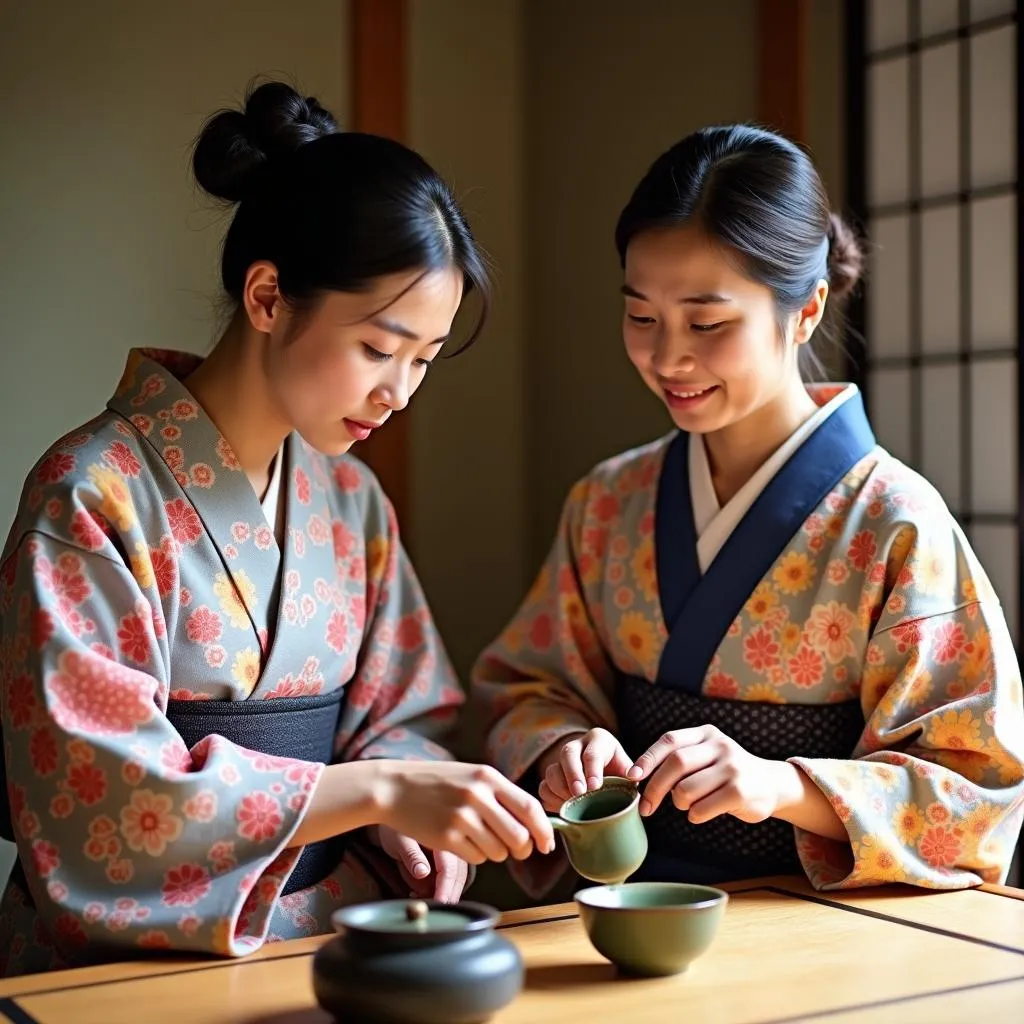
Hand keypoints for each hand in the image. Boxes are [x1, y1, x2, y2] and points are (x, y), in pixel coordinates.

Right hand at [376, 761, 554, 865]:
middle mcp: (477, 795)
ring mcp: (461, 817)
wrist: (393, 787)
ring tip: (479, 838)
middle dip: (523, 849)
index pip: (530, 808)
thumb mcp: (472, 776)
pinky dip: (475, 855)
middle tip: (516, 850)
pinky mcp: (445, 838)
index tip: (547, 845)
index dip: (544, 830)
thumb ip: (501, 795)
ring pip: (499, 852)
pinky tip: (460, 841)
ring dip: (496, 852)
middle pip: (519, 836)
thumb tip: (534, 824)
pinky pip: (477, 858)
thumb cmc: (437, 782)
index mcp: (487, 777)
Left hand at [376, 826, 469, 902]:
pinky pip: (448, 880)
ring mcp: (453, 855)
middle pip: (458, 877)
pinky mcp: (448, 862)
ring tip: (416, 897)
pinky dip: (437, 890)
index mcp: (443, 837)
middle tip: (429, 910)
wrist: (394, 819)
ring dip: (441, 894)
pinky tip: (416, 893)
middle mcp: (453, 846)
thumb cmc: (395, 829)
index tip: (439, 905)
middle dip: (446, 896)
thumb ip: (412, 856)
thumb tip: (423, 873)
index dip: (445, 890)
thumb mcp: (400, 840)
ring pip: (455, 881)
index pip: (450, 869)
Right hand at [537, 729, 633, 811]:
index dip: (593, 769)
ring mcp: (561, 761)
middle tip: (579, 793)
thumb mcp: (629, 772)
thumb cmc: (621, 775)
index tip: (595, 786)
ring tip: (573, 804)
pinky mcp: (552, 777)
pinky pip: (544, 786)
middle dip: (573, 775)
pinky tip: (564, 808)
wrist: (608, 782)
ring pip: (552, 770)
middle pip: (568, 754)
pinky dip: (551, 798)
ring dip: (560, 789)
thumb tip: (635, 776)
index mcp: (599, 740)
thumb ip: (633, 775)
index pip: (593, 752)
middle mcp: (577, 746)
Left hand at [628, 726, 781, 823]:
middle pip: (676, 763)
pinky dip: (694, 815)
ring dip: (679, 803)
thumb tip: (639, 776)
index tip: (632, 776)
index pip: (670, 741)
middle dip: (655, 787)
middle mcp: (720, 745)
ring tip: (688, 805)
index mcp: (706, 734)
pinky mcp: (740, 791)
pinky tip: (701, 813)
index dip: (648, 758)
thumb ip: (680, 759)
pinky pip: (701, 808)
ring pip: (686, 789)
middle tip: (647, 807)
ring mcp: (732, 767)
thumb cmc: (727, 774)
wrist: (772, 784)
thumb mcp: (707, 755)